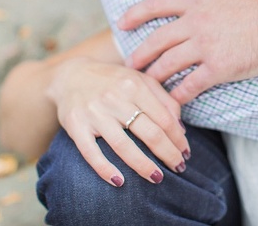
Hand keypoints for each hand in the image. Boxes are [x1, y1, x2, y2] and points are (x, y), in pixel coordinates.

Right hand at [46, 57, 189, 185]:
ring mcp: (94, 113)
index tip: (186, 152)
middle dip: (168, 154)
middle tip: (179, 167)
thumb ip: (164, 100)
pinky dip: (104, 169)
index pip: (165, 118)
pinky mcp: (75, 125)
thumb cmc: (114, 81)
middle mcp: (115, 98)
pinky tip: (119, 182)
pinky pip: (91, 152)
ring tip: (157, 178)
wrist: (71, 75)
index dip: (178, 139)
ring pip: (123, 145)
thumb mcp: (141, 80)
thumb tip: (181, 129)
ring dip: (143, 166)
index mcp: (135, 85)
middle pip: (149, 133)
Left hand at [118, 0, 257, 103]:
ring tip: (147, 84)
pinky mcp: (219, 68)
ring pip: (168, 65)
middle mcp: (195, 22)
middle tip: (131, 63)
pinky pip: (191, 85)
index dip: (135, 14)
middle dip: (140, 54)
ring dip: (154, 76)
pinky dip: (178, 95)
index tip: (122, 23)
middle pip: (156, 40)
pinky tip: (172, 102)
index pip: (156, 4)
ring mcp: (206, 46)